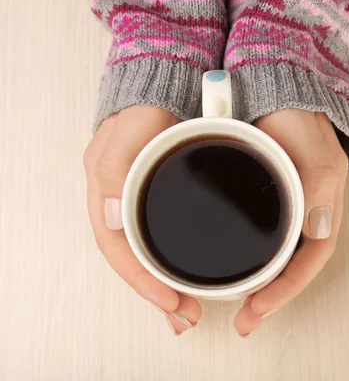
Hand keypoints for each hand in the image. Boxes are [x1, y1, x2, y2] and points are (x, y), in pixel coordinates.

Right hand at [83, 105, 201, 335]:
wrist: (167, 83)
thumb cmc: (144, 108)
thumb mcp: (126, 136)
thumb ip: (115, 172)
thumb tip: (111, 219)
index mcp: (107, 194)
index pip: (120, 252)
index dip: (143, 283)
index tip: (171, 303)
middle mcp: (121, 202)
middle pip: (135, 260)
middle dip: (158, 294)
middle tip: (187, 317)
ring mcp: (140, 200)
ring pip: (149, 253)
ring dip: (167, 284)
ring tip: (189, 308)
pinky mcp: (161, 196)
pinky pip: (162, 238)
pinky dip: (173, 262)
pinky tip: (187, 274)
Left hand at [233, 109, 348, 336]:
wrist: (274, 89)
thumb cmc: (298, 119)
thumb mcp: (313, 149)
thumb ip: (317, 184)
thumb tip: (318, 229)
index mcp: (322, 208)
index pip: (310, 261)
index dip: (286, 291)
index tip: (257, 309)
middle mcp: (306, 213)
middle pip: (293, 268)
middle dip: (272, 299)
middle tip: (245, 322)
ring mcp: (286, 208)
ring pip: (277, 258)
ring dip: (261, 286)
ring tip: (236, 308)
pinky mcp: (264, 199)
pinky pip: (261, 239)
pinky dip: (249, 260)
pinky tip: (231, 270)